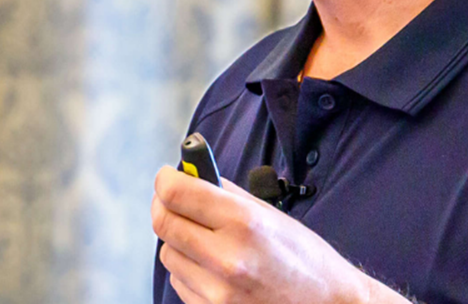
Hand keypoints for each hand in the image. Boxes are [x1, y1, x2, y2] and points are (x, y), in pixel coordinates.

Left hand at [151, 166, 409, 303]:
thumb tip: (189, 174)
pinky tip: (214, 268)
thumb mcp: (270, 214)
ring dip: (179, 242)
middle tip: (174, 201)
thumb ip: (226, 193)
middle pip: (163, 223)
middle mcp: (227, 259)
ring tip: (206, 241)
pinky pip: (180, 281)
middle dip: (165, 206)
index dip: (165, 181)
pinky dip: (190, 270)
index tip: (167, 177)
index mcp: (244, 223)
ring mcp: (218, 292)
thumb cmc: (304, 258)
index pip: (176, 193)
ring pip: (168, 254)